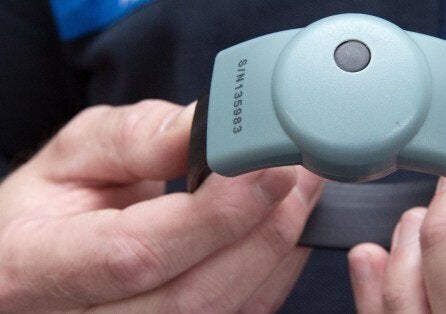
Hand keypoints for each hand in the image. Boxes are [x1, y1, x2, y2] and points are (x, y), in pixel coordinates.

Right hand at [0, 100, 323, 312]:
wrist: (44, 251)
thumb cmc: (52, 204)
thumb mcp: (75, 153)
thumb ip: (137, 138)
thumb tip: (208, 127)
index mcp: (36, 266)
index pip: (134, 253)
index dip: (211, 216)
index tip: (265, 169)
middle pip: (192, 296)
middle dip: (259, 231)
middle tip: (297, 174)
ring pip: (224, 313)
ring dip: (276, 250)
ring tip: (301, 193)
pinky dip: (273, 273)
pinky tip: (284, 228)